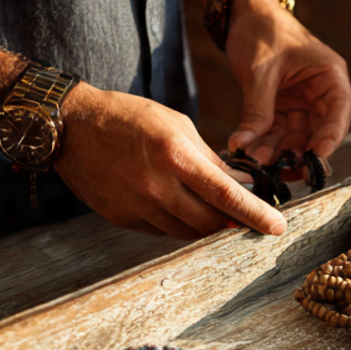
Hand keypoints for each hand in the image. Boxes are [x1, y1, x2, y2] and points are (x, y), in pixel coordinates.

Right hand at [55, 83, 286, 239]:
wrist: (72, 128)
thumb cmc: (129, 118)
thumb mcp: (176, 125)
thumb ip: (210, 158)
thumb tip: (241, 185)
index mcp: (174, 156)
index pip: (225, 195)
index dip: (255, 215)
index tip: (277, 227)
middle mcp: (156, 186)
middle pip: (209, 221)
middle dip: (233, 222)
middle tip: (248, 218)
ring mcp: (137, 206)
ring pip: (187, 232)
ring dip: (207, 225)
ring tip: (214, 210)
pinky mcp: (122, 218)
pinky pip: (162, 231)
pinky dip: (179, 223)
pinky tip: (180, 206)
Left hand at [224, 0, 350, 164]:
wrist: (243, 15)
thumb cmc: (262, 31)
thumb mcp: (260, 70)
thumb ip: (257, 109)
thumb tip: (244, 145)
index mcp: (329, 76)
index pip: (339, 111)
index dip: (331, 135)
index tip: (317, 155)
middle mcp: (321, 93)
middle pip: (318, 130)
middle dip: (298, 149)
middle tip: (279, 166)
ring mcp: (302, 103)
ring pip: (295, 136)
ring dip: (278, 150)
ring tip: (255, 160)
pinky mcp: (282, 108)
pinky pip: (276, 132)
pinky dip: (263, 142)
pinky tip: (247, 152)